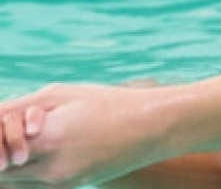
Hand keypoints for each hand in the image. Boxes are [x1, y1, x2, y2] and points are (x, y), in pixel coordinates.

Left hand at [0, 83, 172, 187]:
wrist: (153, 128)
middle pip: (1, 168)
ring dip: (9, 162)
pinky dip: (26, 170)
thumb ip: (16, 109)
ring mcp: (61, 182)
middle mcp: (52, 168)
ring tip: (23, 142)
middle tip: (7, 133)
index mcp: (49, 139)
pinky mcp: (71, 187)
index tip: (3, 124)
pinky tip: (36, 152)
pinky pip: (32, 184)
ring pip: (12, 180)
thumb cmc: (107, 103)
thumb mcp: (61, 94)